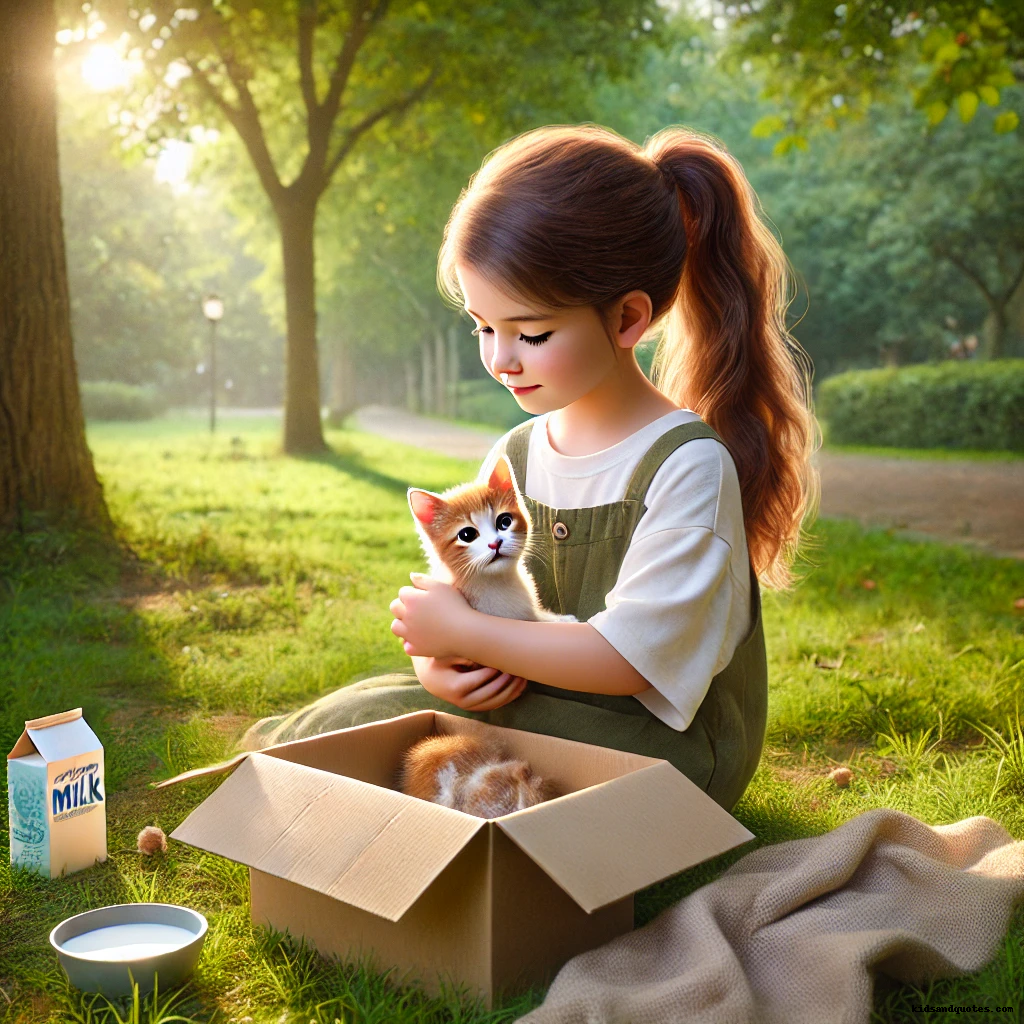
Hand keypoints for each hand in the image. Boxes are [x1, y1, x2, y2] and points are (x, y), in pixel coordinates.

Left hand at [390, 573, 475, 659]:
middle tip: (418, 609)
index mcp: (411, 599)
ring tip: (416, 623)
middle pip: (394, 608)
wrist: (464, 632)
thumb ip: (423, 580)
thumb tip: (410, 576)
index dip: (413, 593)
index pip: (403, 592)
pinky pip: (406, 646)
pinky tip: (422, 639)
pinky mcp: (416, 649)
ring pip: (395, 627)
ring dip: (402, 624)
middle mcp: (406, 616)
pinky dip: (411, 643)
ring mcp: (409, 634)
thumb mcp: (441, 587)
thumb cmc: (455, 606)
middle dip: (403, 606)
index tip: (426, 597)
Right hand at [413, 655, 528, 711]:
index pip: (480, 679)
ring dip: (512, 690)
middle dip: (507, 680)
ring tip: (523, 676)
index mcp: (455, 688)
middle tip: (518, 667)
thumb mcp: (447, 654)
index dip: (494, 669)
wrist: (432, 679)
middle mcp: (463, 702)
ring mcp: (471, 707)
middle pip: (491, 692)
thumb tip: (485, 654)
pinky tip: (520, 685)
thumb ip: (464, 653)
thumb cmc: (440, 662)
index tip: (505, 658)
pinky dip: (510, 696)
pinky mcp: (477, 708)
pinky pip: (497, 704)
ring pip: (496, 701)